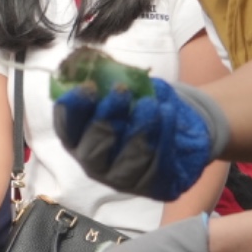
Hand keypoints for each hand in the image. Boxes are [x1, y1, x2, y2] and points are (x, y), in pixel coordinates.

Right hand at [52, 77, 229, 201]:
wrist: (184, 129)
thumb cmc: (144, 107)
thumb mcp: (128, 88)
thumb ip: (111, 81)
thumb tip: (101, 65)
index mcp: (80, 138)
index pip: (67, 128)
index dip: (73, 110)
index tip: (87, 87)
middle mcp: (96, 163)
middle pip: (92, 151)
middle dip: (105, 120)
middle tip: (121, 91)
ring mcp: (124, 179)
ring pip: (126, 162)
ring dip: (139, 129)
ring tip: (151, 103)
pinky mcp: (154, 187)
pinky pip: (157, 167)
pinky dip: (163, 137)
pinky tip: (168, 113)